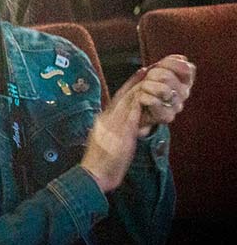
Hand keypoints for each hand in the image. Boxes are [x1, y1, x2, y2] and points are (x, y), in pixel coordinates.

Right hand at [80, 68, 146, 192]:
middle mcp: (106, 119)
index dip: (128, 85)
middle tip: (147, 68)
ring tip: (152, 77)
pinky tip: (149, 95)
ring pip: (128, 100)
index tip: (139, 73)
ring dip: (141, 88)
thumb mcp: (107, 145)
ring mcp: (112, 124)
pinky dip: (141, 102)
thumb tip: (128, 130)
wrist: (92, 175)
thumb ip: (116, 134)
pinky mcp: (120, 132)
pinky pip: (133, 113)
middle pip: (123, 95)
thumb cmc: (100, 166)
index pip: (117, 99)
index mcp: (103, 122)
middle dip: (136, 81)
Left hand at [135, 55, 195, 135]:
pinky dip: (142, 97)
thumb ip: (166, 64)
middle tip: (145, 82)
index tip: (155, 68)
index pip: (186, 68)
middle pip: (168, 77)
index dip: (167, 64)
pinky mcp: (166, 116)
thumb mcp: (150, 71)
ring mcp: (176, 106)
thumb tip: (182, 58)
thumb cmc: (138, 88)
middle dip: (151, 76)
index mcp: (184, 81)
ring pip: (163, 89)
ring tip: (143, 91)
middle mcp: (184, 93)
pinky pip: (153, 101)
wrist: (125, 110)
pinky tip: (140, 100)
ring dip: (146, 87)